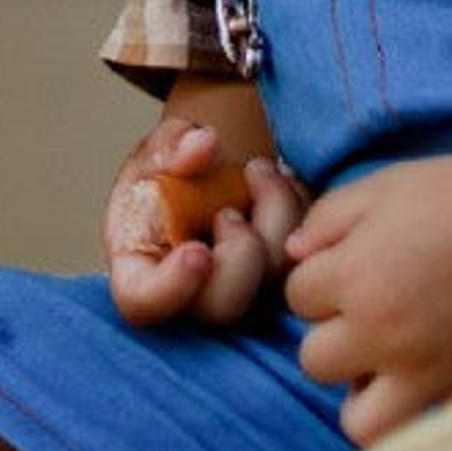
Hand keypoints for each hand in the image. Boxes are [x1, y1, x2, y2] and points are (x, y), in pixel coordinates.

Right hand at [105, 117, 306, 327]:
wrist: (204, 184)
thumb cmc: (167, 181)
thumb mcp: (152, 156)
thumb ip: (167, 149)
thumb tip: (203, 145)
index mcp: (143, 275)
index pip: (147, 302)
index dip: (173, 287)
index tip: (196, 252)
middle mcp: (193, 299)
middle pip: (224, 305)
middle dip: (241, 251)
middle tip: (231, 209)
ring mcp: (244, 296)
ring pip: (277, 282)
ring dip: (278, 216)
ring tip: (260, 170)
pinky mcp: (282, 281)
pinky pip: (309, 260)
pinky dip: (301, 213)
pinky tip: (282, 181)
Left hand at [285, 151, 451, 446]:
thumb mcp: (376, 188)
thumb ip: (323, 222)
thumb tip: (295, 256)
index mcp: (353, 278)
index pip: (296, 299)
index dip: (319, 278)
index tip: (351, 263)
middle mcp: (381, 333)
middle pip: (315, 361)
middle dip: (333, 336)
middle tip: (366, 313)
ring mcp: (423, 369)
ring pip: (359, 421)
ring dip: (363, 395)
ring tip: (383, 365)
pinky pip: (425, 427)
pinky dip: (419, 414)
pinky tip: (425, 383)